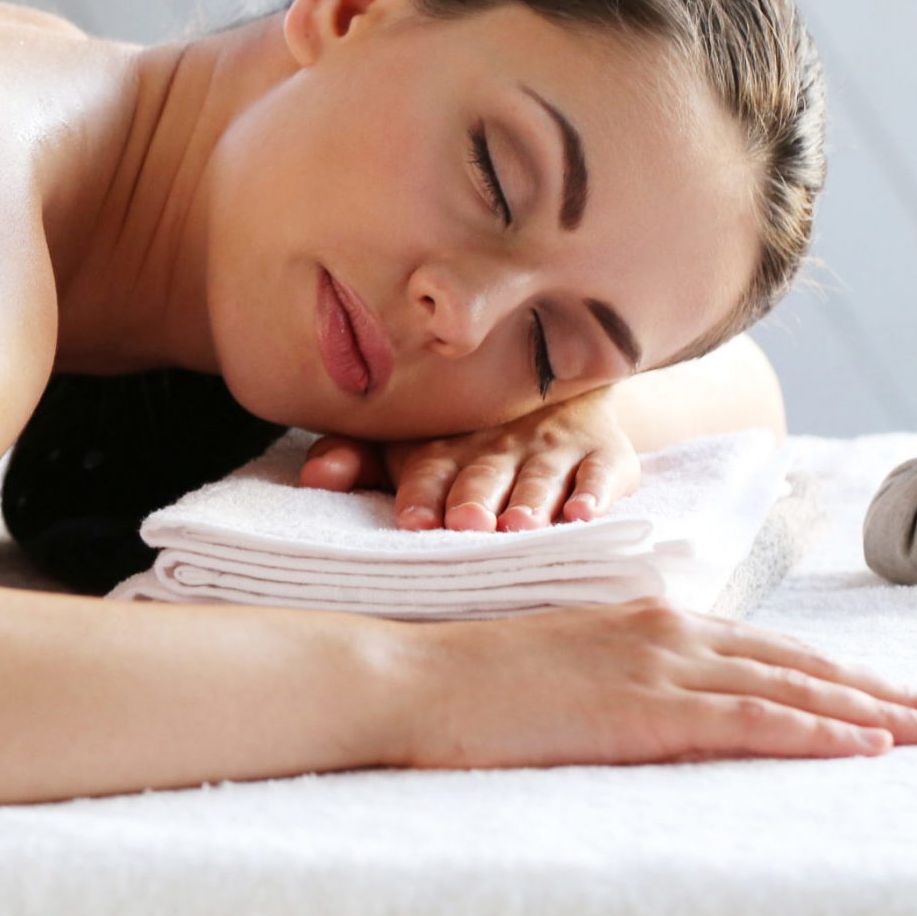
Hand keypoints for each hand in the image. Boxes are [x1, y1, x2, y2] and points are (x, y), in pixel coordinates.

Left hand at [296, 388, 640, 531]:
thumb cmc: (464, 438)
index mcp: (446, 443)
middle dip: (475, 495)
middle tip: (466, 523)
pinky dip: (597, 492)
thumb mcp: (409, 447)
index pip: (429, 465)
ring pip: (541, 474)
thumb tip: (312, 476)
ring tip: (519, 526)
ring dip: (531, 499)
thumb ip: (356, 460)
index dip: (421, 489)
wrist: (557, 389)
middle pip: (484, 470)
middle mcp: (498, 443)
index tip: (412, 519)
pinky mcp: (604, 452)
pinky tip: (584, 515)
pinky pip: (604, 471)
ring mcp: (552, 447)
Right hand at [394, 597, 916, 769]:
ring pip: (790, 686)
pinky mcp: (644, 707)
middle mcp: (664, 629)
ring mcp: (656, 665)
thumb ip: (622, 674)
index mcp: (644, 618)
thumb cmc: (474, 678)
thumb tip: (664, 704)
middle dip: (875, 690)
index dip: (833, 673)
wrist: (415, 674)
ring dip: (871, 712)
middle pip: (794, 662)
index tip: (888, 696)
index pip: (763, 648)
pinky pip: (750, 720)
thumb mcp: (563, 664)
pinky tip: (865, 746)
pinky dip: (815, 730)